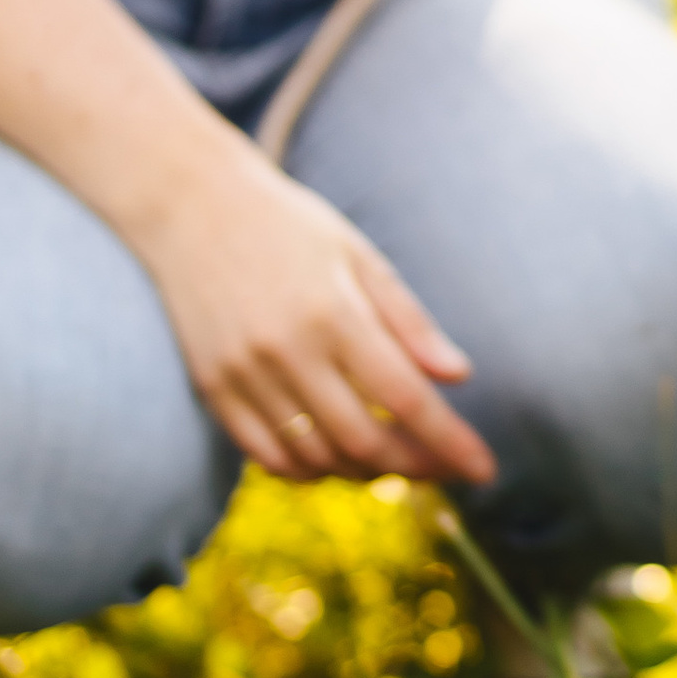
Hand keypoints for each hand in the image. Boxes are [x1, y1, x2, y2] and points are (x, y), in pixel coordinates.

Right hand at [138, 142, 496, 489]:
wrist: (191, 206)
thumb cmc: (289, 226)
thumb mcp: (359, 255)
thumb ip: (408, 320)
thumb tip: (459, 377)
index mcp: (334, 313)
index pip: (406, 398)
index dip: (450, 441)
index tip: (485, 468)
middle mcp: (287, 352)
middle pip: (363, 440)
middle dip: (413, 465)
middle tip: (443, 466)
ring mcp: (244, 376)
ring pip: (315, 458)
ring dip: (363, 471)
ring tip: (393, 459)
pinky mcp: (212, 389)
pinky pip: (265, 456)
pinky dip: (308, 470)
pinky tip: (335, 458)